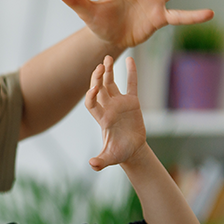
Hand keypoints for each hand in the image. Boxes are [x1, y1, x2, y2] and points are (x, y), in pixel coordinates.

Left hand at [86, 56, 146, 170]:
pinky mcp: (132, 102)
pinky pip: (131, 84)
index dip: (91, 95)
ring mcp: (120, 103)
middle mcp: (108, 108)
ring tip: (107, 58)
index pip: (91, 103)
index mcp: (102, 118)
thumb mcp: (109, 158)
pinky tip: (131, 60)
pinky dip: (131, 73)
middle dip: (97, 78)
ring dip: (108, 72)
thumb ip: (100, 161)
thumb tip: (92, 165)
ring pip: (111, 84)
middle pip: (99, 89)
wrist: (131, 150)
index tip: (93, 88)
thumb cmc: (119, 153)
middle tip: (99, 66)